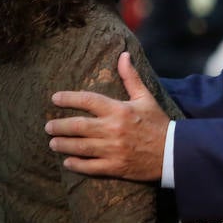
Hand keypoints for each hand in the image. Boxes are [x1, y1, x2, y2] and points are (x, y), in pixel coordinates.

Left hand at [46, 52, 167, 180]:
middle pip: (78, 126)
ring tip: (53, 143)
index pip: (88, 100)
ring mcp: (113, 150)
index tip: (55, 98)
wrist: (173, 152)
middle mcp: (113, 129)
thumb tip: (123, 55)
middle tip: (48, 126)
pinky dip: (76, 165)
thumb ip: (130, 77)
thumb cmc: (158, 123)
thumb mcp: (145, 97)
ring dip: (63, 145)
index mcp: (119, 110)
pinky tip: (67, 162)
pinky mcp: (115, 167)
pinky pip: (90, 167)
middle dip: (59, 126)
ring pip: (80, 147)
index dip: (68, 98)